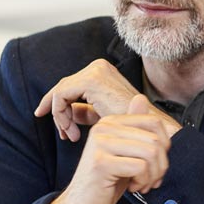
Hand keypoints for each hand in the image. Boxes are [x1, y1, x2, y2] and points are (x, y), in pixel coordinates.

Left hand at [34, 60, 158, 141]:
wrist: (145, 129)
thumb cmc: (128, 124)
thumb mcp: (101, 115)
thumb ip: (84, 111)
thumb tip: (68, 111)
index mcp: (102, 71)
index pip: (71, 85)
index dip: (60, 107)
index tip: (62, 130)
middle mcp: (98, 66)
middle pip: (64, 87)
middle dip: (59, 113)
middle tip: (64, 135)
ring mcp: (95, 71)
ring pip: (60, 92)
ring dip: (61, 118)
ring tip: (70, 136)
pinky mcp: (91, 80)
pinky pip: (61, 95)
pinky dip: (60, 115)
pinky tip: (70, 130)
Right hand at [43, 95, 171, 203]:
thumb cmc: (106, 181)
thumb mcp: (126, 153)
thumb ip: (135, 129)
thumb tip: (140, 98)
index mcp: (110, 122)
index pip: (154, 122)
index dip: (164, 147)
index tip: (155, 164)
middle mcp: (103, 127)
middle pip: (155, 139)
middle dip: (160, 165)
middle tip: (150, 179)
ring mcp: (100, 143)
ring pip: (150, 153)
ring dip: (153, 175)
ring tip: (142, 184)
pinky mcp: (101, 162)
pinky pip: (140, 167)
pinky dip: (143, 181)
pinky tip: (133, 187)